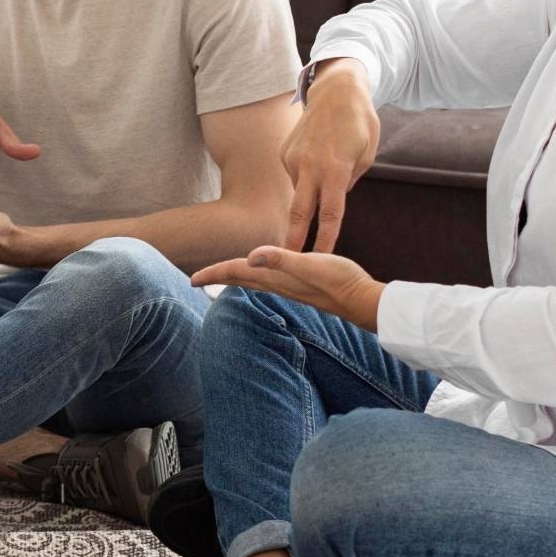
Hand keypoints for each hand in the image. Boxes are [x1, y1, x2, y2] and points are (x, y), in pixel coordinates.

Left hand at [190, 247, 381, 329]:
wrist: (362, 300)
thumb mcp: (311, 264)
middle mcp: (279, 284)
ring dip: (235, 278)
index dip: (214, 273)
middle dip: (218, 277)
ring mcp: (290, 287)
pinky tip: (262, 274)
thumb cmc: (339, 280)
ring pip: (254, 282)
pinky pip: (269, 282)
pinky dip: (257, 277)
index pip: (237, 272)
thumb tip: (251, 256)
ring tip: (223, 274)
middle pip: (241, 279)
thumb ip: (282, 259)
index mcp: (276, 277)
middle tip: (196, 278)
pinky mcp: (301, 287)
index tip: (192, 278)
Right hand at [282, 59, 380, 252]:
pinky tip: (315, 156)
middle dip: (293, 240)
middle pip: (299, 212)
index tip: (322, 260)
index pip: (331, 214)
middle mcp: (309, 166)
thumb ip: (349, 180)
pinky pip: (295, 174)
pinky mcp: (284, 152)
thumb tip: (333, 197)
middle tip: (287, 262)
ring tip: (326, 168)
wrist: (336, 90)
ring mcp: (293, 158)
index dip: (326, 239)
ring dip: (309, 193)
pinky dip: (305, 174)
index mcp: (335, 170)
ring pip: (299, 190)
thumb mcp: (366, 154)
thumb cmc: (359, 123)